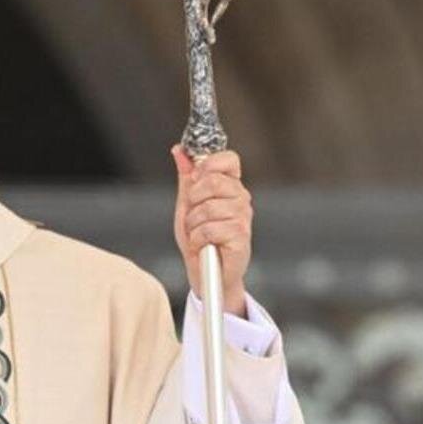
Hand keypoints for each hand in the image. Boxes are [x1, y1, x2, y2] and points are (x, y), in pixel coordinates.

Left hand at [171, 145, 251, 316]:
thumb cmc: (198, 239)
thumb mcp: (187, 204)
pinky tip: (202, 245)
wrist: (206, 273)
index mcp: (230, 186)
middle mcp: (241, 199)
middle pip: (214, 180)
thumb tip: (179, 150)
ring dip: (193, 224)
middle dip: (193, 199)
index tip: (196, 178)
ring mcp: (243, 217)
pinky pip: (210, 228)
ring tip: (197, 234)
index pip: (228, 158)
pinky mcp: (241, 237)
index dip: (209, 164)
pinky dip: (198, 239)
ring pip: (208, 207)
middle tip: (193, 216)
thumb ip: (186, 177)